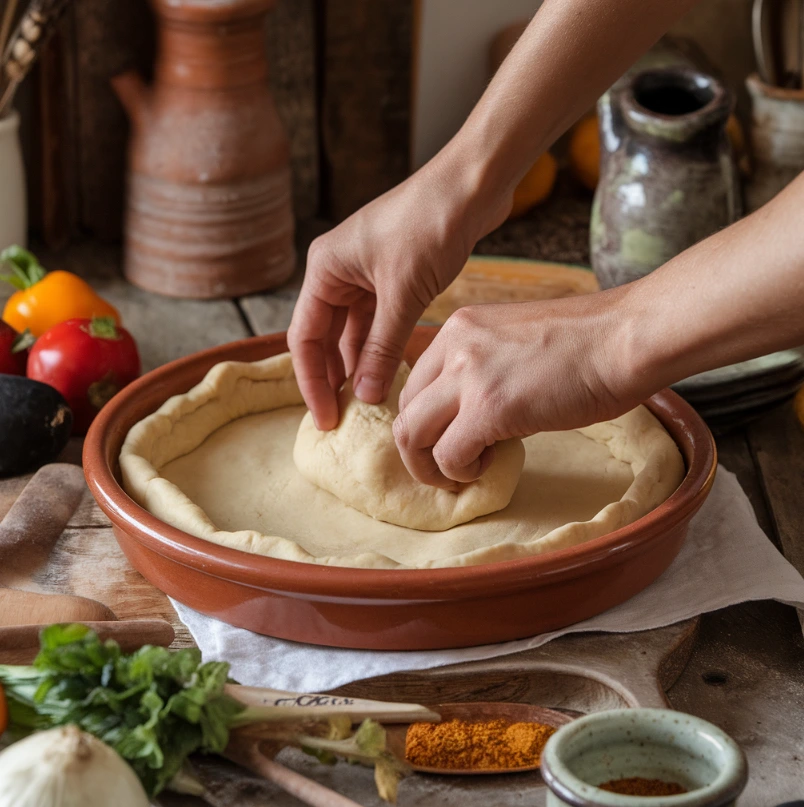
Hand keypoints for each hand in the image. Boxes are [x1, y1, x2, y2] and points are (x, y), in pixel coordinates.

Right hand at [288, 153, 509, 429]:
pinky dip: (381, 348)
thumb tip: (365, 394)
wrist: (472, 185)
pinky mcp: (392, 277)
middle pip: (324, 336)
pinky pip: (377, 323)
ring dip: (358, 365)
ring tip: (366, 404)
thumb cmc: (431, 224)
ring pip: (352, 332)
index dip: (312, 382)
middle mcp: (338, 271)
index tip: (326, 417)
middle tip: (343, 417)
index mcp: (325, 268)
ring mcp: (365, 274)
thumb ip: (381, 347)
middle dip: (332, 377)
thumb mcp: (402, 294)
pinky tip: (388, 375)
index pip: (305, 337)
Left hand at [394, 293, 645, 488]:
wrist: (626, 337)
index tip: (444, 440)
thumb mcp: (517, 344)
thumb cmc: (589, 344)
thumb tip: (475, 418)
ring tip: (461, 475)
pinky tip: (488, 467)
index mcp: (459, 328)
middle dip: (417, 449)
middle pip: (405, 410)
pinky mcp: (489, 407)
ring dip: (429, 467)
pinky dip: (461, 472)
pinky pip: (448, 455)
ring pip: (411, 434)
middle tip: (445, 469)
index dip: (425, 420)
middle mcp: (454, 346)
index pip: (415, 382)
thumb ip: (485, 371)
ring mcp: (468, 375)